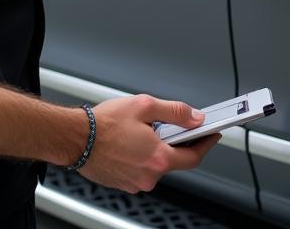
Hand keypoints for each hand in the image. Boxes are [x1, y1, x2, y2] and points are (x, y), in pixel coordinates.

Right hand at [81, 95, 220, 193]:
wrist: (76, 138)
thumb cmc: (104, 124)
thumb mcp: (145, 106)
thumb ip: (175, 112)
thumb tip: (195, 117)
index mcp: (158, 158)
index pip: (193, 156)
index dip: (206, 144)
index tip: (214, 135)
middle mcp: (149, 176)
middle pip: (174, 160)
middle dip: (176, 142)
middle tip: (174, 125)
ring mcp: (136, 182)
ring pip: (156, 163)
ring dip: (156, 148)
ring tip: (144, 129)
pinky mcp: (124, 183)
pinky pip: (141, 168)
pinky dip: (143, 155)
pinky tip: (132, 141)